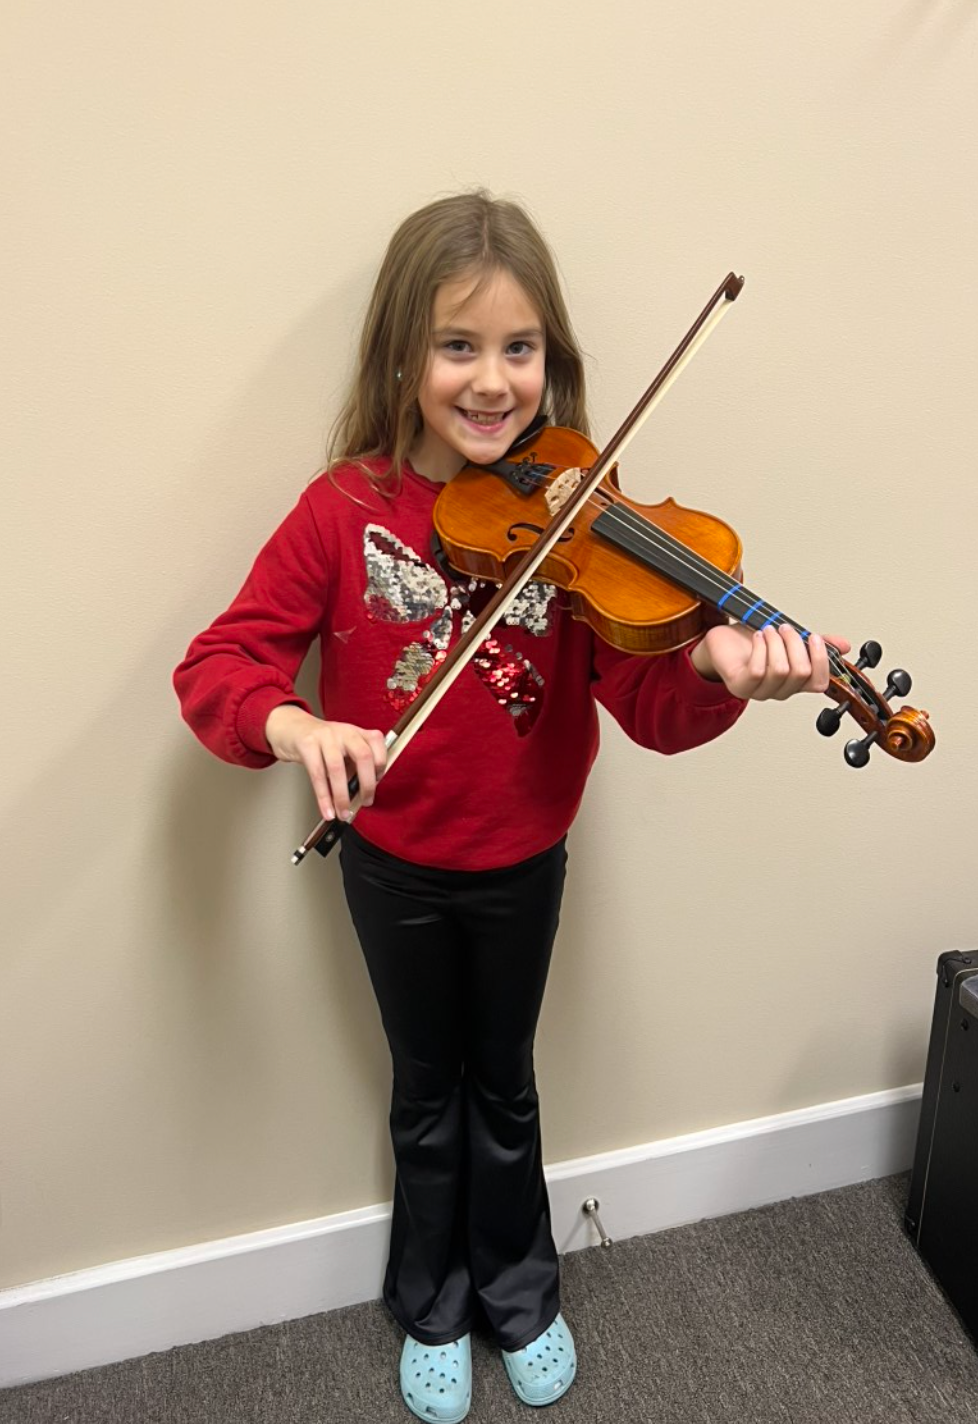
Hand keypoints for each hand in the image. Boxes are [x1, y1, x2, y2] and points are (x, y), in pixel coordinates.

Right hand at [264, 705, 386, 820]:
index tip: (377, 782)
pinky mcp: (307, 745)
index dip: (381, 763)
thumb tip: (361, 794)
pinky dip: (323, 797)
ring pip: (337, 768)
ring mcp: (325, 737)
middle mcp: (343, 732)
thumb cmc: (320, 742)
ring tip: (343, 812)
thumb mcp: (342, 748)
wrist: (290, 728)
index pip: (377, 742)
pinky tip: (327, 810)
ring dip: (342, 796)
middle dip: (367, 784)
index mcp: (356, 732)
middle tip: (366, 801)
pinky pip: (317, 775)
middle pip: (362, 756)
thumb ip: (353, 766)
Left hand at [689, 623, 851, 701]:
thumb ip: (814, 643)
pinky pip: (757, 670)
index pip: (819, 683)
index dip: (821, 660)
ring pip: (780, 670)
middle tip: (785, 627)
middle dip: (795, 644)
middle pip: (800, 672)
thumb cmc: (751, 643)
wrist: (721, 644)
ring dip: (776, 644)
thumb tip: (844, 645)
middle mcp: (778, 690)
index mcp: (794, 682)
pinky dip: (760, 648)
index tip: (815, 637)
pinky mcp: (739, 685)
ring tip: (768, 630)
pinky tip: (758, 637)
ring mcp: (758, 691)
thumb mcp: (788, 639)